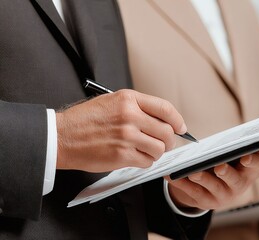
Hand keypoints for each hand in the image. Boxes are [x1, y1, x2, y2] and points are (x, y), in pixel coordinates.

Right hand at [56, 89, 185, 171]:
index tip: (180, 127)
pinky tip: (135, 157)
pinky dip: (145, 162)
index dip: (177, 120)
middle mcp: (130, 116)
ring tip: (146, 151)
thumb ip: (138, 107)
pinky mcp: (121, 155)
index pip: (165, 109)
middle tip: (163, 143)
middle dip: (169, 140)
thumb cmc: (85, 120)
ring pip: (159, 149)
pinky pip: (147, 162)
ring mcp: (126, 136)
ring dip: (156, 153)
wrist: (61, 136)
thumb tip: (162, 120)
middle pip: (166, 132)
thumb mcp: (112, 101)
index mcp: (129, 99)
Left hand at [166, 154, 258, 209]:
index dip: (254, 162)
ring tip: (193, 172)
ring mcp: (224, 195)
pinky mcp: (207, 201)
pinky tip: (174, 176)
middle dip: (228, 173)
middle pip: (236, 180)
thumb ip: (234, 146)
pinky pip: (194, 192)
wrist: (211, 186)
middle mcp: (240, 184)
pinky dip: (183, 184)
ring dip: (204, 179)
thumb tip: (231, 135)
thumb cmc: (224, 162)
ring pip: (215, 188)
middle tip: (220, 166)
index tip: (245, 157)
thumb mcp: (231, 155)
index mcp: (249, 169)